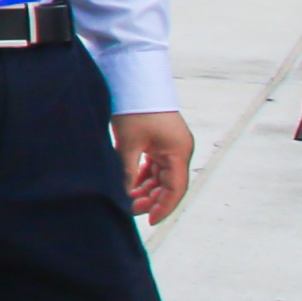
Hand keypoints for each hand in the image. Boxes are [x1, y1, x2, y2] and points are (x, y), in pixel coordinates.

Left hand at [114, 109, 193, 223]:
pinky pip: (154, 165)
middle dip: (152, 199)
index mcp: (178, 152)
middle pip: (169, 184)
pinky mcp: (160, 141)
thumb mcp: (128, 142)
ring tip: (128, 199)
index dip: (164, 207)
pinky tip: (130, 185)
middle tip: (131, 209)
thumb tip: (123, 194)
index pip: (175, 189)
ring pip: (161, 176)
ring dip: (146, 188)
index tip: (150, 220)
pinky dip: (143, 176)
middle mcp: (178, 151)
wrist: (134, 79)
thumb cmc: (135, 108)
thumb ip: (127, 170)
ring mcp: (170, 146)